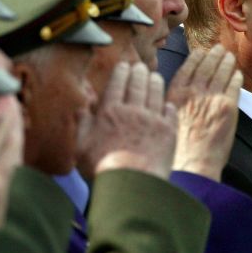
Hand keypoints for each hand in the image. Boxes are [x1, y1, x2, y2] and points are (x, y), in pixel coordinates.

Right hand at [76, 62, 177, 179]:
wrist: (131, 186)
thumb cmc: (101, 170)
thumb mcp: (81, 146)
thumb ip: (82, 122)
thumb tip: (82, 105)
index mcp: (110, 112)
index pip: (117, 83)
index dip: (121, 71)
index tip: (123, 65)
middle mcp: (132, 111)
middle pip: (138, 83)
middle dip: (139, 71)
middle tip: (140, 66)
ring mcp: (153, 121)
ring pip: (156, 93)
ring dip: (155, 81)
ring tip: (155, 76)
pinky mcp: (168, 133)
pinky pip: (170, 112)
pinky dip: (168, 105)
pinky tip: (167, 104)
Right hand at [166, 44, 242, 181]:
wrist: (192, 162)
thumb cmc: (176, 146)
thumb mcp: (165, 117)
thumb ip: (173, 102)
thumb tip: (178, 94)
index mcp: (175, 93)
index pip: (188, 67)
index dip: (196, 57)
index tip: (201, 51)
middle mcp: (193, 91)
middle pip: (206, 66)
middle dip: (214, 55)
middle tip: (219, 49)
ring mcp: (211, 97)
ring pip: (221, 73)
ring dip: (226, 62)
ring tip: (230, 56)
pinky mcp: (227, 107)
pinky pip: (233, 86)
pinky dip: (235, 78)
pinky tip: (237, 74)